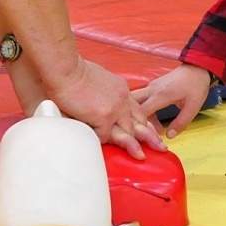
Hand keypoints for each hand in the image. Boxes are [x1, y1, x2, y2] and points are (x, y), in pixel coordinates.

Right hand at [47, 58, 163, 157]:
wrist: (67, 70)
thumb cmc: (74, 73)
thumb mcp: (99, 79)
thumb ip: (105, 92)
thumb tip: (101, 99)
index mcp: (121, 89)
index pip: (137, 108)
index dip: (144, 121)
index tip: (151, 130)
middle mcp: (122, 99)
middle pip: (139, 120)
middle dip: (149, 135)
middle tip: (158, 146)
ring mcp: (115, 109)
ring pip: (128, 131)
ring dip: (134, 145)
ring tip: (141, 155)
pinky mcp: (104, 117)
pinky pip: (105, 136)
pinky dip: (101, 140)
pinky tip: (99, 144)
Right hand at [131, 63, 214, 140]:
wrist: (197, 68)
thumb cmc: (196, 86)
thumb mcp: (193, 107)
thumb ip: (181, 122)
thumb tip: (169, 136)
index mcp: (161, 95)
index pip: (141, 111)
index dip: (139, 124)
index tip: (143, 136)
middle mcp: (152, 90)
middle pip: (132, 103)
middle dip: (132, 118)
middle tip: (142, 132)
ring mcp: (151, 86)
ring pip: (135, 100)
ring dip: (138, 114)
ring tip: (153, 129)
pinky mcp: (153, 86)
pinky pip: (141, 98)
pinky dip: (143, 110)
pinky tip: (154, 120)